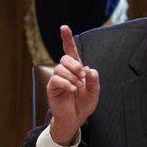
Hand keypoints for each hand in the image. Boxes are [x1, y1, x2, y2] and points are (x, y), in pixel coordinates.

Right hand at [47, 25, 99, 145]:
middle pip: (64, 58)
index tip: (64, 27)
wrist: (75, 119)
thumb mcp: (94, 92)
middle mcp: (65, 72)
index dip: (67, 39)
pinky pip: (56, 80)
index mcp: (76, 70)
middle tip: (82, 76)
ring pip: (60, 68)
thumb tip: (88, 69)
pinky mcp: (52, 88)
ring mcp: (57, 80)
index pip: (70, 51)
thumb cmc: (83, 104)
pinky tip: (72, 89)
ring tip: (78, 86)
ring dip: (72, 76)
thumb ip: (94, 80)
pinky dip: (66, 83)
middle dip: (74, 64)